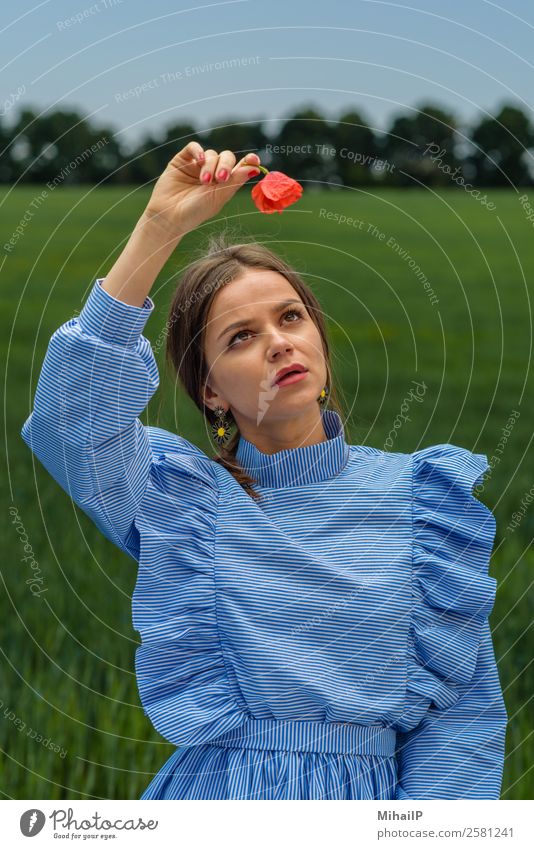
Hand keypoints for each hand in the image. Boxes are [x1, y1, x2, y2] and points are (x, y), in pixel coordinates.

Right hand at [142, 141, 261, 240]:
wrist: (170, 216)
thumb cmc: (195, 211)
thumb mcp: (218, 197)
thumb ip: (235, 181)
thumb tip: (255, 167)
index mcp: (225, 184)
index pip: (240, 168)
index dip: (249, 161)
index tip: (255, 160)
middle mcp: (213, 173)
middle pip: (227, 157)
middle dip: (225, 165)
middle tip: (220, 178)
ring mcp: (197, 166)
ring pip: (211, 154)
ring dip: (210, 165)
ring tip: (203, 181)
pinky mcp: (183, 160)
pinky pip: (194, 147)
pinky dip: (198, 150)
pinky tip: (199, 159)